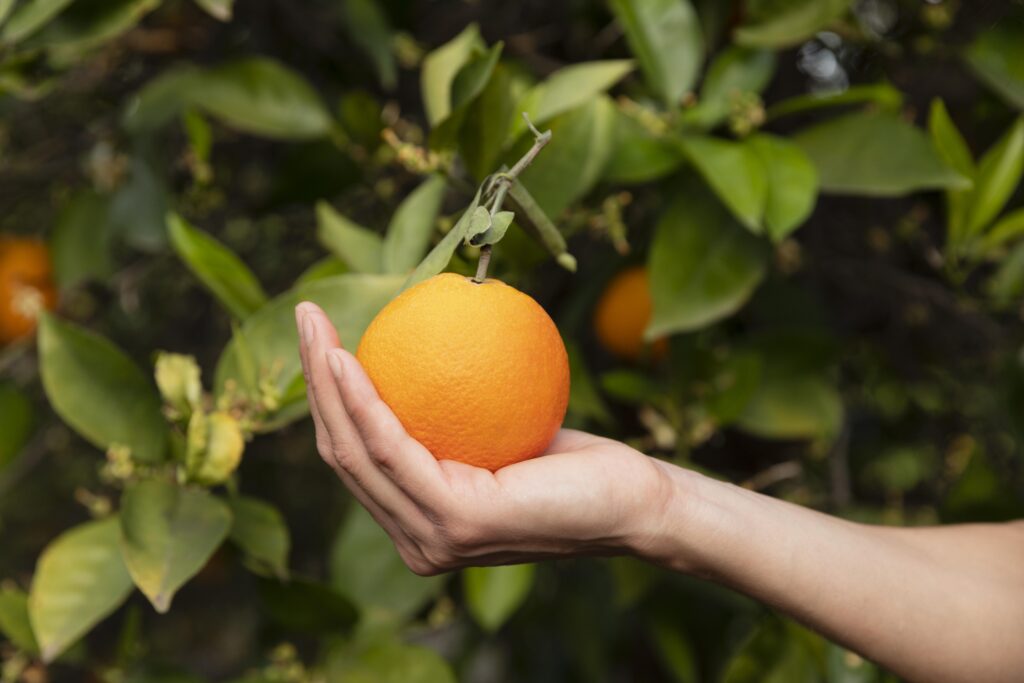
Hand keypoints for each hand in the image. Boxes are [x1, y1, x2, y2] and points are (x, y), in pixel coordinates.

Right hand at [295, 301, 676, 574]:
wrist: (633, 500)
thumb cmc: (572, 463)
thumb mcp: (500, 433)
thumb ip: (454, 416)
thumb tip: (423, 347)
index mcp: (419, 525)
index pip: (357, 457)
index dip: (328, 396)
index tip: (322, 335)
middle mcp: (416, 542)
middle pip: (343, 453)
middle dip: (313, 380)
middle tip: (306, 316)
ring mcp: (433, 539)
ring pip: (356, 452)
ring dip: (327, 382)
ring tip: (316, 325)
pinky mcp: (456, 524)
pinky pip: (397, 449)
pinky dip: (366, 402)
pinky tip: (350, 357)